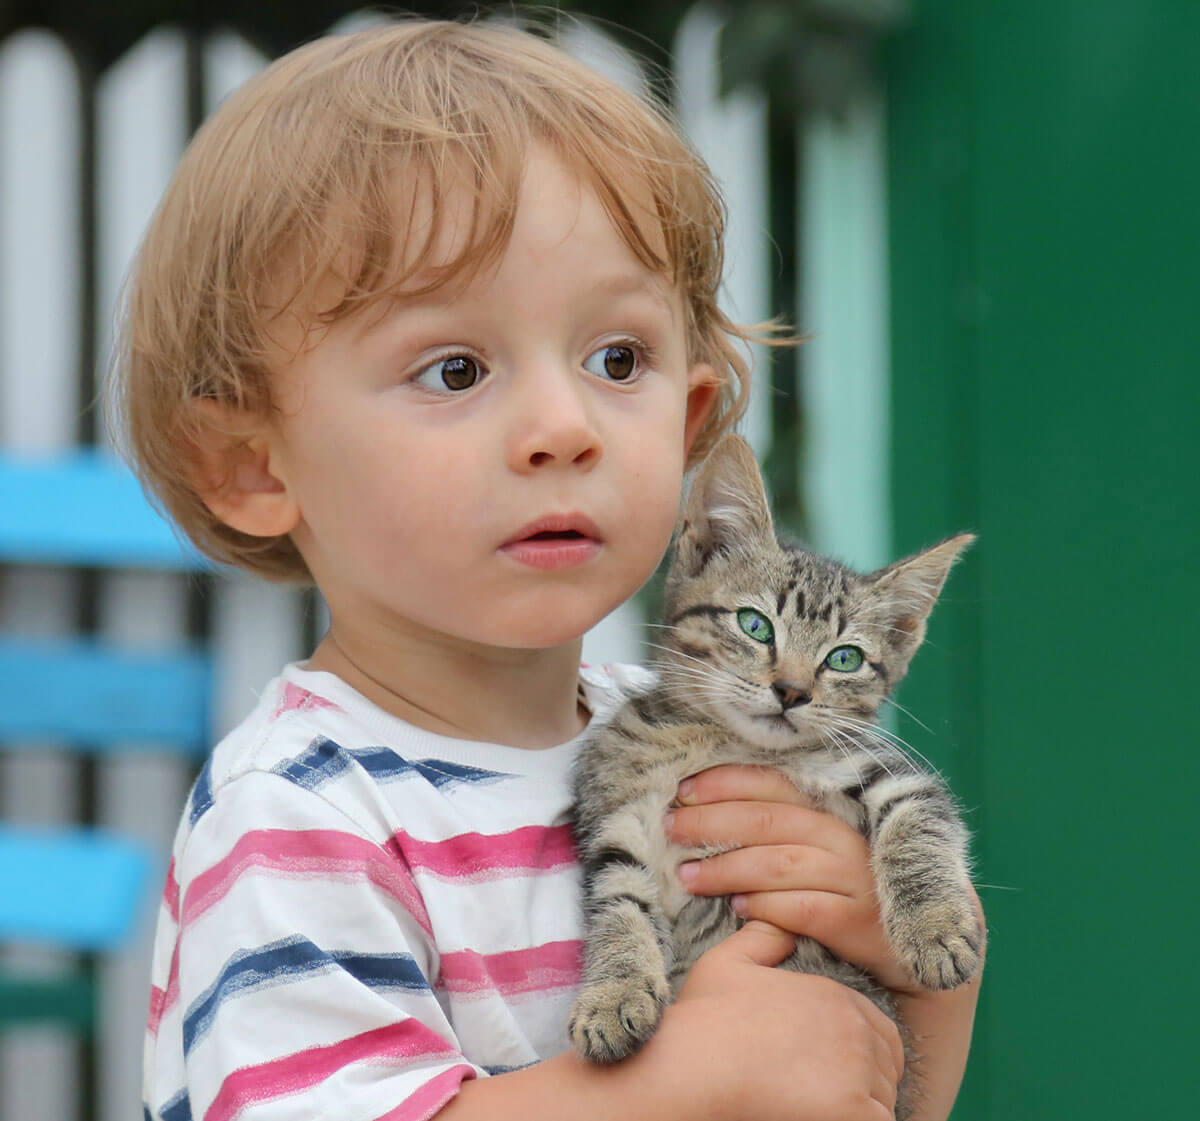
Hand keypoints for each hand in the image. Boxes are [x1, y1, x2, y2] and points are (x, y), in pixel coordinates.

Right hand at [657, 920, 903, 1120]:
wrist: (691, 1068)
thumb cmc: (703, 1022)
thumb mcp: (727, 963)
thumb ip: (762, 938)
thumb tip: (781, 924)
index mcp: (832, 995)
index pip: (876, 1030)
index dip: (859, 1054)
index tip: (831, 1073)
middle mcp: (852, 1026)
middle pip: (885, 1065)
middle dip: (866, 1082)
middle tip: (828, 1095)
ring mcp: (855, 1067)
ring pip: (882, 1098)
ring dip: (862, 1107)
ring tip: (822, 1107)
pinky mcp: (852, 1108)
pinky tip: (827, 1118)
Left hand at [664, 764, 915, 993]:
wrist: (910, 953)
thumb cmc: (844, 894)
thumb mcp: (817, 851)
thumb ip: (775, 831)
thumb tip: (703, 813)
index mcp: (831, 811)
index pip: (774, 784)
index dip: (725, 783)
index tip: (682, 791)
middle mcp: (846, 839)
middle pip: (769, 821)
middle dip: (712, 822)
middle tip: (671, 829)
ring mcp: (856, 880)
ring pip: (779, 864)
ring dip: (727, 867)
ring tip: (687, 875)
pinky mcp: (860, 923)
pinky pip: (802, 910)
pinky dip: (764, 906)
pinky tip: (736, 908)